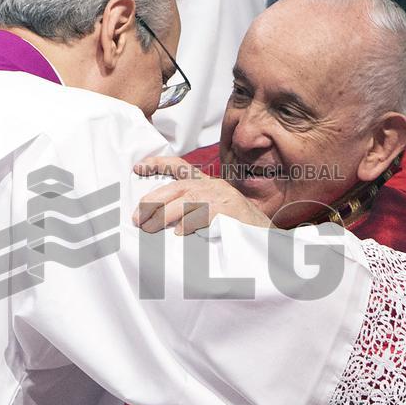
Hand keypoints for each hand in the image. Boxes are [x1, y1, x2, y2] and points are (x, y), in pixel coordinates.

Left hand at [133, 156, 271, 234]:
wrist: (269, 240)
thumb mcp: (214, 215)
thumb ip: (192, 212)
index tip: (137, 167)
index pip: (181, 167)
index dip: (158, 164)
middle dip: (153, 201)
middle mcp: (214, 186)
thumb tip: (162, 222)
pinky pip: (204, 214)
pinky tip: (179, 233)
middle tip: (137, 218)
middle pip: (177, 187)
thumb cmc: (238, 231)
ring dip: (164, 215)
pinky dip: (189, 223)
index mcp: (208, 185)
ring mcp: (223, 197)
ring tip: (149, 228)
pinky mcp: (230, 210)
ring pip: (187, 200)